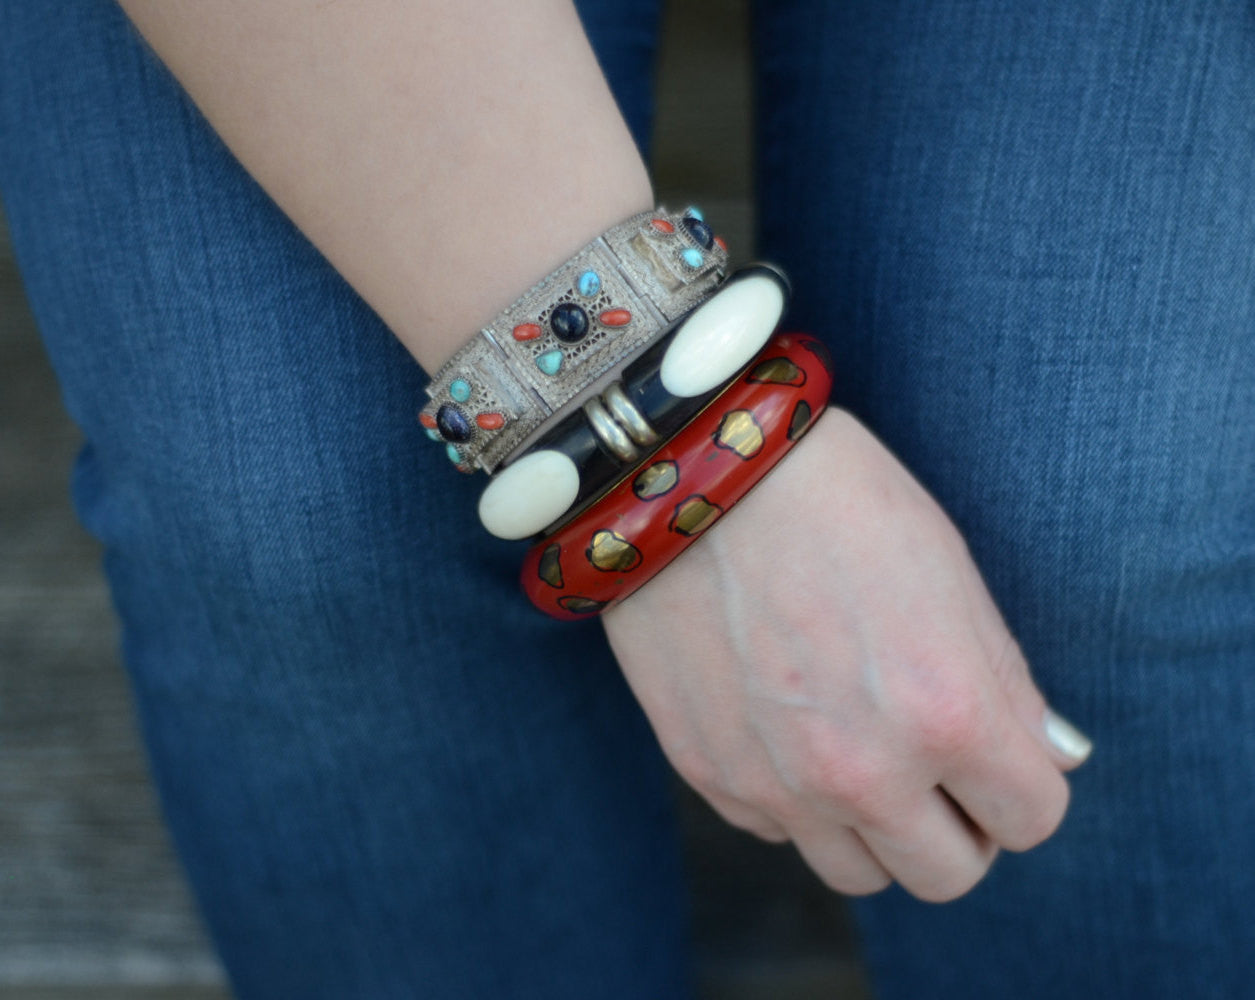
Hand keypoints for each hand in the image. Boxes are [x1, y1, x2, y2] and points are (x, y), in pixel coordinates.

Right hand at [602, 408, 1091, 901]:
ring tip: (856, 747)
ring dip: (875, 827)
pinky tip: (785, 725)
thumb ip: (1005, 681)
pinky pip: (776, 831)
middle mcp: (861, 772)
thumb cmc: (834, 499)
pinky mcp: (708, 772)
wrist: (690, 473)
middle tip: (936, 766)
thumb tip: (1050, 756)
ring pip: (858, 873)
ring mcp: (776, 783)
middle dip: (959, 826)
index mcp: (945, 714)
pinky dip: (795, 800)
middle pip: (948, 875)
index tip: (1000, 753)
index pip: (1032, 818)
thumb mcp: (948, 569)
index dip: (1025, 782)